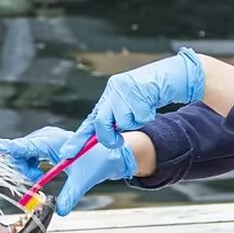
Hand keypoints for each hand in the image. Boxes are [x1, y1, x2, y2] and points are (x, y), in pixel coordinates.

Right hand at [0, 126, 137, 215]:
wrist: (108, 155)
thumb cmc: (98, 162)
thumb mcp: (84, 180)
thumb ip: (71, 195)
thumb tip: (61, 211)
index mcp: (54, 141)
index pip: (26, 145)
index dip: (8, 147)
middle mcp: (46, 137)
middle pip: (20, 151)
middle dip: (21, 167)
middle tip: (35, 179)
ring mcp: (44, 140)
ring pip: (23, 154)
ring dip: (26, 169)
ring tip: (39, 177)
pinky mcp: (44, 145)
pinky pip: (28, 155)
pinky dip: (30, 167)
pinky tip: (40, 174)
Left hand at [62, 47, 204, 156]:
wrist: (167, 77)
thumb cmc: (146, 97)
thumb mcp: (126, 107)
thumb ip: (114, 121)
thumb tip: (106, 141)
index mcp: (107, 98)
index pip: (89, 122)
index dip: (77, 140)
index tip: (66, 155)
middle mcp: (112, 92)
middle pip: (101, 123)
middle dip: (110, 137)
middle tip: (118, 140)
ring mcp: (124, 90)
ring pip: (124, 123)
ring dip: (135, 123)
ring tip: (141, 110)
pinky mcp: (139, 90)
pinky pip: (141, 117)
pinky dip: (147, 116)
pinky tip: (150, 104)